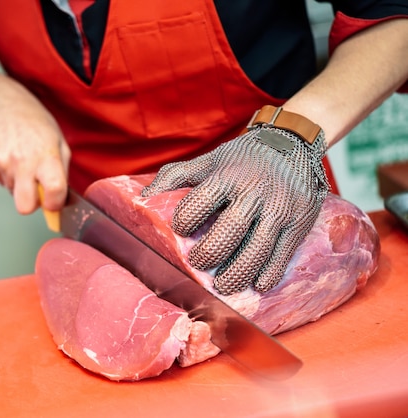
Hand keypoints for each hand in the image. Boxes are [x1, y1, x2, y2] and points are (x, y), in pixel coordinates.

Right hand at [0, 80, 70, 214]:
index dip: (55, 203)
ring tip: (22, 161)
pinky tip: (10, 156)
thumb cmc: (36, 124)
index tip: (54, 201)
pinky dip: (7, 174)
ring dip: (20, 184)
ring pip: (13, 193)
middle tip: (36, 188)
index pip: (53, 191)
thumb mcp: (59, 143)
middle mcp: (23, 161)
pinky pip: (1, 182)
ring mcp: (2, 162)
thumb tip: (61, 202)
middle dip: (32, 204)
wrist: (4, 104)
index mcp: (46, 156)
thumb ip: (62, 174)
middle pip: (24, 207)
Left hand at [142, 126, 328, 294]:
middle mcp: (254, 192)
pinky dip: (270, 272)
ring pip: (257, 249)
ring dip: (237, 272)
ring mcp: (280, 209)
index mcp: (227, 176)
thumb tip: (143, 197)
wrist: (293, 143)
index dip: (186, 221)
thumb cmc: (242, 158)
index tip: (181, 231)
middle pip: (229, 232)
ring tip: (223, 286)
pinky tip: (257, 283)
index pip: (200, 203)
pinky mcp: (300, 222)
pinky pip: (283, 253)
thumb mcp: (209, 160)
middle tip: (198, 264)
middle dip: (209, 254)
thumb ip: (175, 176)